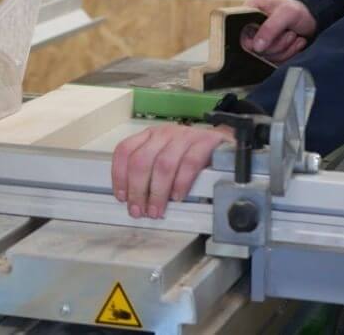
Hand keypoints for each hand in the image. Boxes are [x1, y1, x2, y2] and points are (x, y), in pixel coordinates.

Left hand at [112, 123, 233, 218]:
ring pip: (163, 164)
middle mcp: (164, 133)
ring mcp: (184, 136)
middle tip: (138, 210)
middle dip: (137, 189)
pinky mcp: (205, 142)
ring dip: (157, 192)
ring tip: (156, 210)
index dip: (119, 176)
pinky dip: (181, 183)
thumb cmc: (190, 153)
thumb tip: (134, 200)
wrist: (223, 140)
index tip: (122, 197)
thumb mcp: (166, 157)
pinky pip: (189, 163)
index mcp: (150, 135)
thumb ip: (150, 172)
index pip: (125, 150)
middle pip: (141, 160)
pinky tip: (178, 196)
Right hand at [243, 0, 316, 63]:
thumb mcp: (286, 13)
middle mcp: (251, 28)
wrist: (311, 16)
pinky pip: (276, 61)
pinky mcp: (270, 51)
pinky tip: (297, 42)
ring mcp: (261, 41)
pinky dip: (290, 54)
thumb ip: (270, 28)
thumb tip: (255, 47)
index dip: (256, 41)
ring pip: (267, 57)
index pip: (241, 35)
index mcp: (248, 13)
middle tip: (290, 33)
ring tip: (294, 35)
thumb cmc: (296, 8)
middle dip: (278, 44)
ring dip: (286, 49)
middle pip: (256, 50)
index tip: (273, 36)